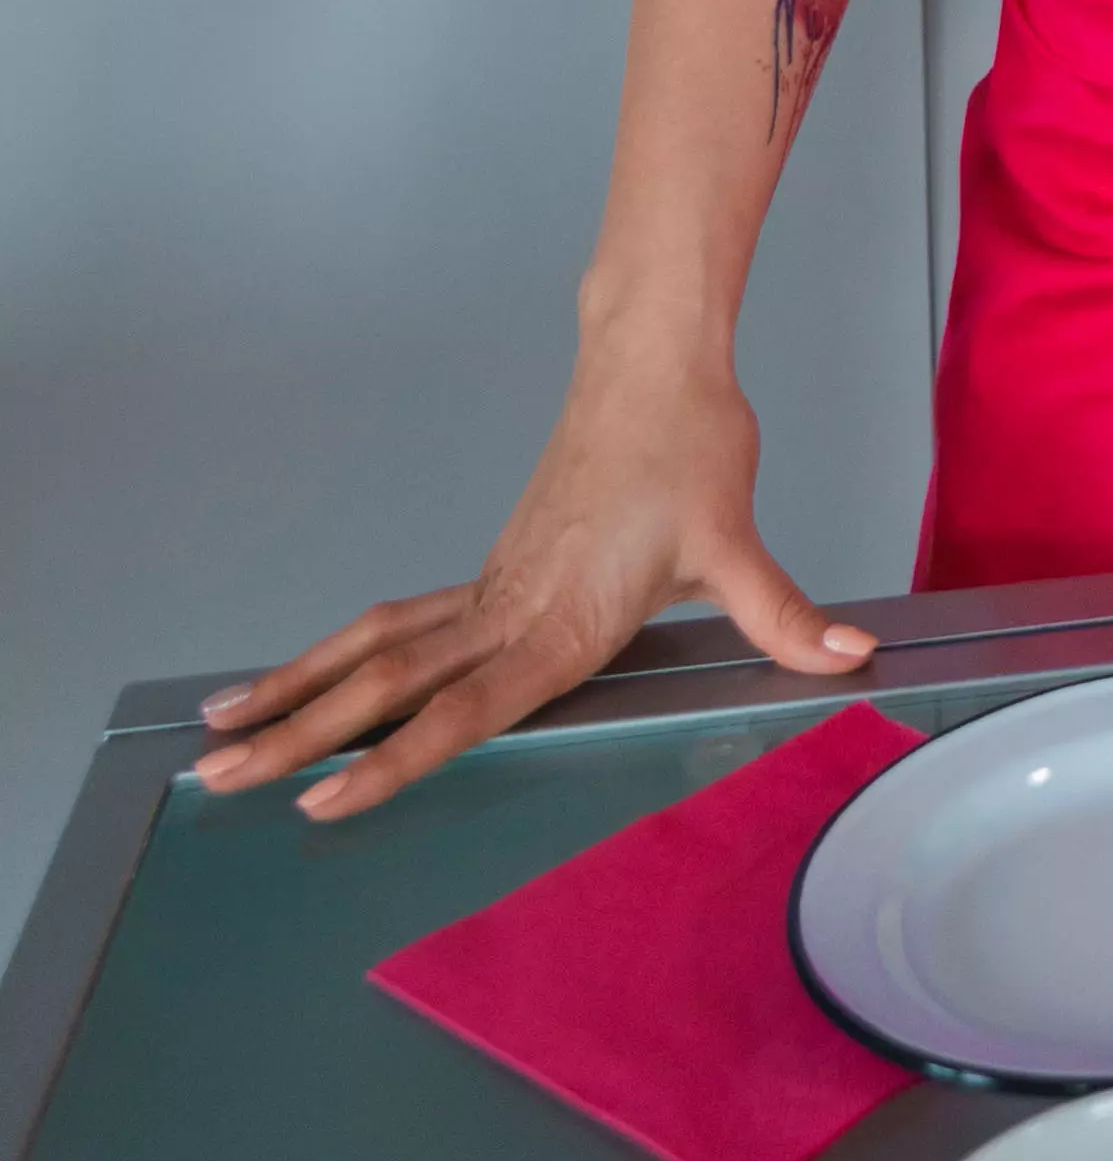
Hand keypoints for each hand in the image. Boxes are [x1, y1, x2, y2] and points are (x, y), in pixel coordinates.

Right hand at [189, 333, 870, 821]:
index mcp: (557, 620)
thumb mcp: (735, 536)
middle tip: (215, 782)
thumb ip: (782, 612)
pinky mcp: (492, 568)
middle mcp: (507, 608)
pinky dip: (339, 655)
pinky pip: (401, 623)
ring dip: (296, 694)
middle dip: (298, 740)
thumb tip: (848, 654)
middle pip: (385, 686)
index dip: (392, 762)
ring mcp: (490, 586)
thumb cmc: (689, 443)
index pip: (460, 709)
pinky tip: (304, 679)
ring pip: (375, 651)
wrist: (652, 358)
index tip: (321, 803)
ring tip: (218, 734)